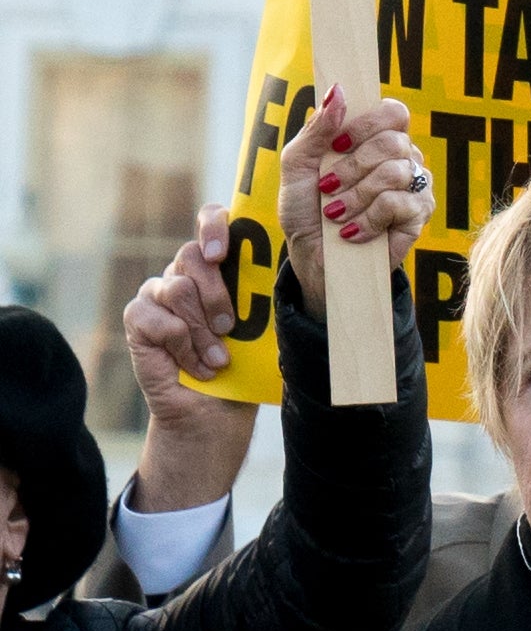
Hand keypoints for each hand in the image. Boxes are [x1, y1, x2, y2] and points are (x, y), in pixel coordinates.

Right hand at [123, 205, 258, 511]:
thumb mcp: (265, 318)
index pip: (212, 219)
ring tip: (217, 354)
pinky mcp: (139, 320)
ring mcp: (158, 294)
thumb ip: (264, 285)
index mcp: (220, 263)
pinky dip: (180, 343)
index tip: (222, 252)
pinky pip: (154, 317)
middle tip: (230, 326)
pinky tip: (195, 364)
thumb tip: (291, 257)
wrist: (217, 411)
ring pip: (175, 287)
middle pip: (192, 255)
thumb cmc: (247, 361)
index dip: (215, 226)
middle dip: (216, 292)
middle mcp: (186, 272)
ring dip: (200, 327)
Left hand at [279, 86, 434, 320]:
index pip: (394, 112)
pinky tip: (352, 231)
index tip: (339, 143)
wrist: (311, 257)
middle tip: (327, 188)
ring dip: (354, 197)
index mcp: (376, 139)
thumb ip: (317, 129)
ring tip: (335, 214)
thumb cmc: (306, 210)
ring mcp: (414, 185)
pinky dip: (367, 218)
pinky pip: (398, 203)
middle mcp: (402, 158)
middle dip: (352, 168)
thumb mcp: (297, 167)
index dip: (369, 123)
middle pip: (393, 142)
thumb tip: (338, 92)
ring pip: (394, 173)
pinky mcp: (418, 215)